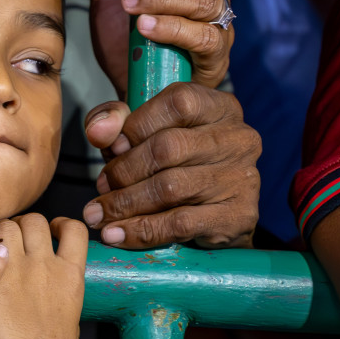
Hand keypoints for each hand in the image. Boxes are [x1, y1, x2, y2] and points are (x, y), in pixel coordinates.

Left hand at [0, 215, 86, 338]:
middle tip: (5, 239)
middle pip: (33, 221)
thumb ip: (57, 297)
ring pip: (4, 225)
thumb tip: (48, 295)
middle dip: (18, 224)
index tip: (50, 229)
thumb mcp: (67, 320)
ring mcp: (16, 270)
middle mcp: (46, 264)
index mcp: (72, 275)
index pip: (73, 229)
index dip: (58, 224)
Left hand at [81, 83, 260, 248]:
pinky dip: (140, 231)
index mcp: (219, 107)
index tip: (111, 148)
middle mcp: (238, 138)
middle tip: (101, 187)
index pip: (176, 103)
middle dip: (123, 171)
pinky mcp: (238, 215)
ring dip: (124, 204)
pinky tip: (117, 235)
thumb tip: (98, 131)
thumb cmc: (175, 166)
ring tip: (99, 214)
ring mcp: (241, 177)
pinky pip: (179, 224)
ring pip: (169, 188)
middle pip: (167, 148)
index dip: (135, 126)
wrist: (215, 217)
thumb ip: (115, 120)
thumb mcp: (145, 133)